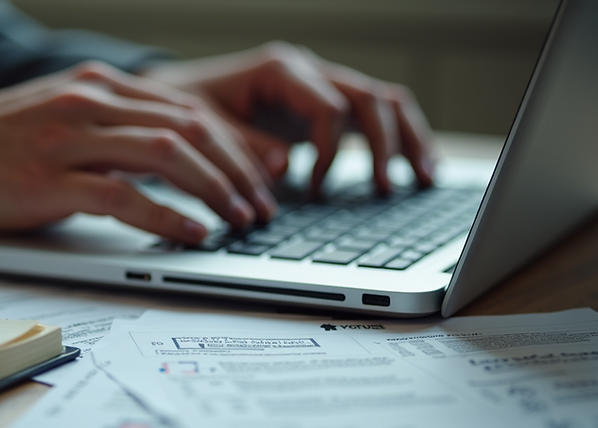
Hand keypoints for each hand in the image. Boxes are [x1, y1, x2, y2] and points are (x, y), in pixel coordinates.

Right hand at [0, 62, 277, 242]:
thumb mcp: (59, 120)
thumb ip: (113, 129)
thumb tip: (173, 157)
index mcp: (99, 87)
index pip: (191, 108)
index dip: (236, 145)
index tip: (262, 176)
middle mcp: (89, 102)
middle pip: (191, 128)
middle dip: (239, 170)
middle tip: (263, 207)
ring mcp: (67, 139)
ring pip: (168, 155)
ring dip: (215, 191)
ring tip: (241, 222)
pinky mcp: (45, 180)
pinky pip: (123, 197)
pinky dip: (168, 218)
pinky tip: (193, 235)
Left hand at [142, 42, 435, 193]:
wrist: (174, 100)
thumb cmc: (187, 112)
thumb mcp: (206, 130)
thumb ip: (244, 146)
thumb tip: (285, 165)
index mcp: (280, 70)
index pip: (328, 106)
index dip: (329, 150)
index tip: (314, 188)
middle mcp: (308, 72)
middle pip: (367, 98)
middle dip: (384, 144)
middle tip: (384, 188)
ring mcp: (321, 87)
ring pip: (382, 101)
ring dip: (406, 139)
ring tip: (423, 178)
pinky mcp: (326, 107)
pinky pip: (374, 115)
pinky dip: (398, 139)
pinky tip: (416, 168)